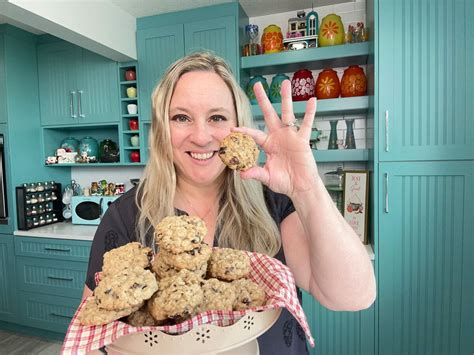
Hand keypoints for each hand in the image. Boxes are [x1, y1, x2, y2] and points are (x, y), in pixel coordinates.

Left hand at [233, 80, 318, 197]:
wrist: (300, 187)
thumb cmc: (284, 181)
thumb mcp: (267, 177)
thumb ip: (255, 173)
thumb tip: (241, 174)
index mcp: (267, 144)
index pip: (253, 134)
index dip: (243, 131)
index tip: (231, 128)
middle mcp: (278, 136)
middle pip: (269, 114)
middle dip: (263, 100)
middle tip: (257, 84)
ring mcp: (290, 136)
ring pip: (287, 113)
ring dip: (286, 98)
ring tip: (285, 82)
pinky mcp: (302, 140)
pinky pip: (306, 124)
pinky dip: (310, 113)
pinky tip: (312, 101)